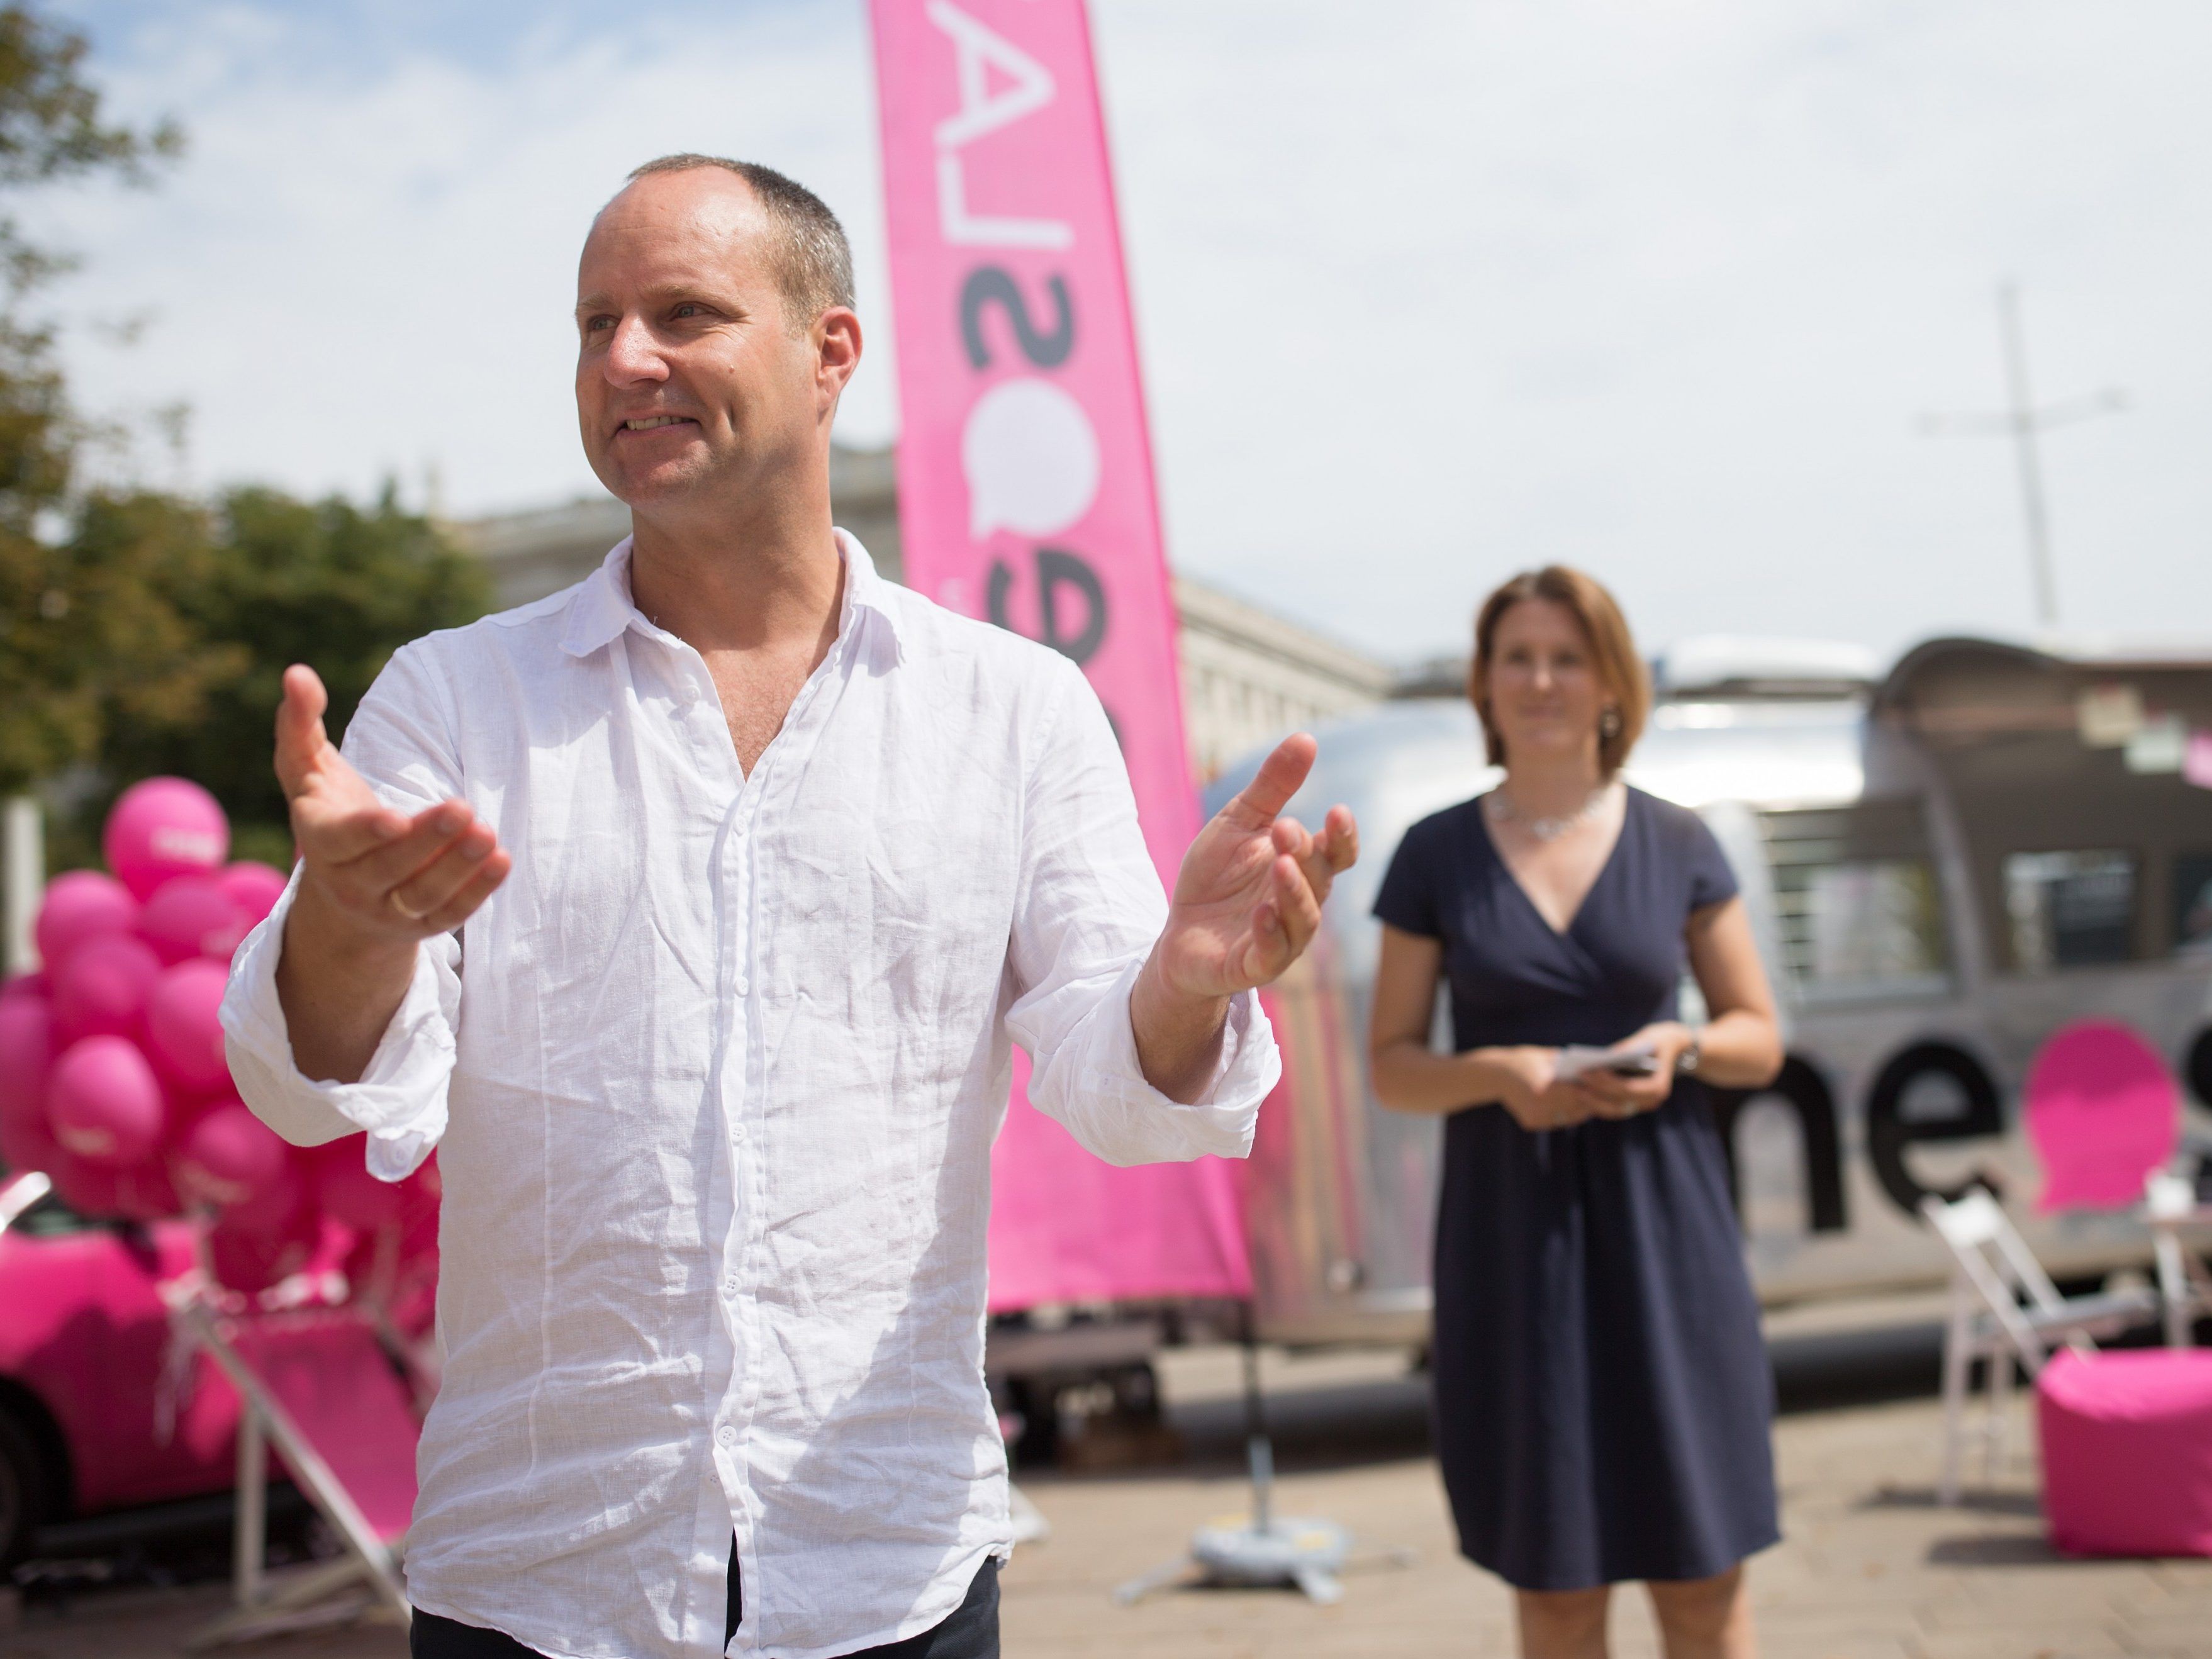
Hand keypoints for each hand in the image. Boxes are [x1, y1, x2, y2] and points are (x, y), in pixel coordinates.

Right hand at [276, 664, 510, 944]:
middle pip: (389, 867)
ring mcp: (385, 908)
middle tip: (462, 809)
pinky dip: (476, 891)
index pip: (342, 841)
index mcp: (320, 840)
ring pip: (422, 894)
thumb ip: (300, 723)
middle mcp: (349, 882)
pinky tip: (501, 860)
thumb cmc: (328, 807)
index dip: (366, 831)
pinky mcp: (419, 925)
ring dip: (457, 868)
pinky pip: (449, 914)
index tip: (395, 817)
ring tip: (487, 834)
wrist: (344, 882)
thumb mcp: (307, 768)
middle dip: (427, 841)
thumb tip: (296, 674)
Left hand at [1144, 733, 1358, 1002]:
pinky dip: (1269, 933)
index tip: (1337, 811)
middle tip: (1285, 828)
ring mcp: (1282, 937)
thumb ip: (1272, 787)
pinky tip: (1260, 912)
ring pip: (1302, 919)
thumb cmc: (1216, 877)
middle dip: (1306, 855)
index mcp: (1303, 868)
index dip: (1342, 836)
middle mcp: (1301, 904)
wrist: (1178, 933)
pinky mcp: (1255, 966)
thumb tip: (1306, 738)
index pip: (1337, 853)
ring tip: (1281, 866)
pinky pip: (1272, 953)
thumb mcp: (1238, 823)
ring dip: (1294, 893)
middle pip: (1319, 880)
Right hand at [1491, 1047, 1597, 1131]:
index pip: (1577, 1093)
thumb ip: (1567, 1065)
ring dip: (1578, 1111)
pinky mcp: (1530, 1123)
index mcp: (1543, 1088)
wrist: (1495, 1074)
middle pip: (1574, 1108)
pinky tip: (1568, 1107)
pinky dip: (1562, 1114)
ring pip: (1567, 1117)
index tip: (1603, 1087)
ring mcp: (1534, 1116)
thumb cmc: (1524, 1059)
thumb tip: (1592, 1069)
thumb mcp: (1546, 1057)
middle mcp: (1538, 1105)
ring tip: (1589, 1103)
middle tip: (1602, 1097)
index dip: (1591, 1091)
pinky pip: (1554, 1120)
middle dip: (1587, 1102)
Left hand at [1569, 1022, 1692, 1119]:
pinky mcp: (1632, 1103)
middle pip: (1617, 1102)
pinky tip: (1579, 1087)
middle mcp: (1651, 1101)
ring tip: (1571, 1085)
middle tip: (1573, 1080)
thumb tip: (1606, 1055)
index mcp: (1657, 1087)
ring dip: (1591, 1100)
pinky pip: (1611, 1106)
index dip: (1606, 1082)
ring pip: (1612, 1109)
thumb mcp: (1648, 1038)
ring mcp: (1641, 1105)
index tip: (1587, 1070)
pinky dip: (1596, 1099)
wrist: (1677, 1048)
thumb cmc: (1661, 1040)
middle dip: (1594, 1091)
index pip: (1628, 1089)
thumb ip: (1629, 1048)